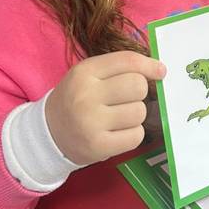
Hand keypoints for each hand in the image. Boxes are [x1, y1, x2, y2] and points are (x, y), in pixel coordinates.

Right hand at [45, 51, 165, 165]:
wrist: (48, 133)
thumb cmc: (77, 99)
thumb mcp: (89, 75)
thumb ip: (120, 68)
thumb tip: (160, 70)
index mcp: (84, 72)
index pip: (127, 61)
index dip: (150, 65)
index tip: (160, 72)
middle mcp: (86, 95)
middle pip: (138, 86)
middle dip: (140, 92)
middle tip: (128, 99)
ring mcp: (91, 123)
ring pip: (139, 112)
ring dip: (136, 115)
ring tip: (119, 117)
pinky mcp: (99, 147)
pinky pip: (136, 136)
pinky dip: (133, 134)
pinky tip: (118, 132)